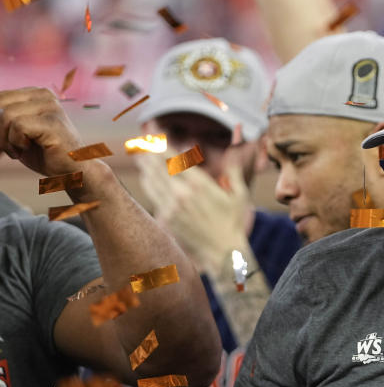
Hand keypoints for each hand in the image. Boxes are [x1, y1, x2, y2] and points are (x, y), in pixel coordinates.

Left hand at [0, 87, 82, 175]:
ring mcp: (51, 107)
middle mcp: (45, 95)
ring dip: (6, 139)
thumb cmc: (44, 153)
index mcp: (36, 93)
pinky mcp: (54, 123)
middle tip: (6, 148)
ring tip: (17, 150)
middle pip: (1, 104)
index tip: (3, 141)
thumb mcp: (18, 130)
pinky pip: (19, 126)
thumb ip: (3, 118)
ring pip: (7, 115)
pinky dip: (16, 142)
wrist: (72, 172)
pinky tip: (26, 148)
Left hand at [137, 135, 252, 273]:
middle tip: (141, 139)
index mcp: (200, 184)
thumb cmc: (235, 224)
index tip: (154, 133)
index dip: (161, 143)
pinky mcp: (167, 220)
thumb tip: (238, 150)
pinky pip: (153, 196)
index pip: (173, 157)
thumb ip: (234, 170)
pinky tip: (146, 177)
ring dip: (145, 165)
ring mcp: (172, 207)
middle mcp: (182, 193)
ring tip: (140, 154)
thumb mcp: (240, 195)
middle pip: (157, 165)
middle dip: (149, 150)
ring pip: (151, 179)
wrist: (225, 254)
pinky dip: (148, 183)